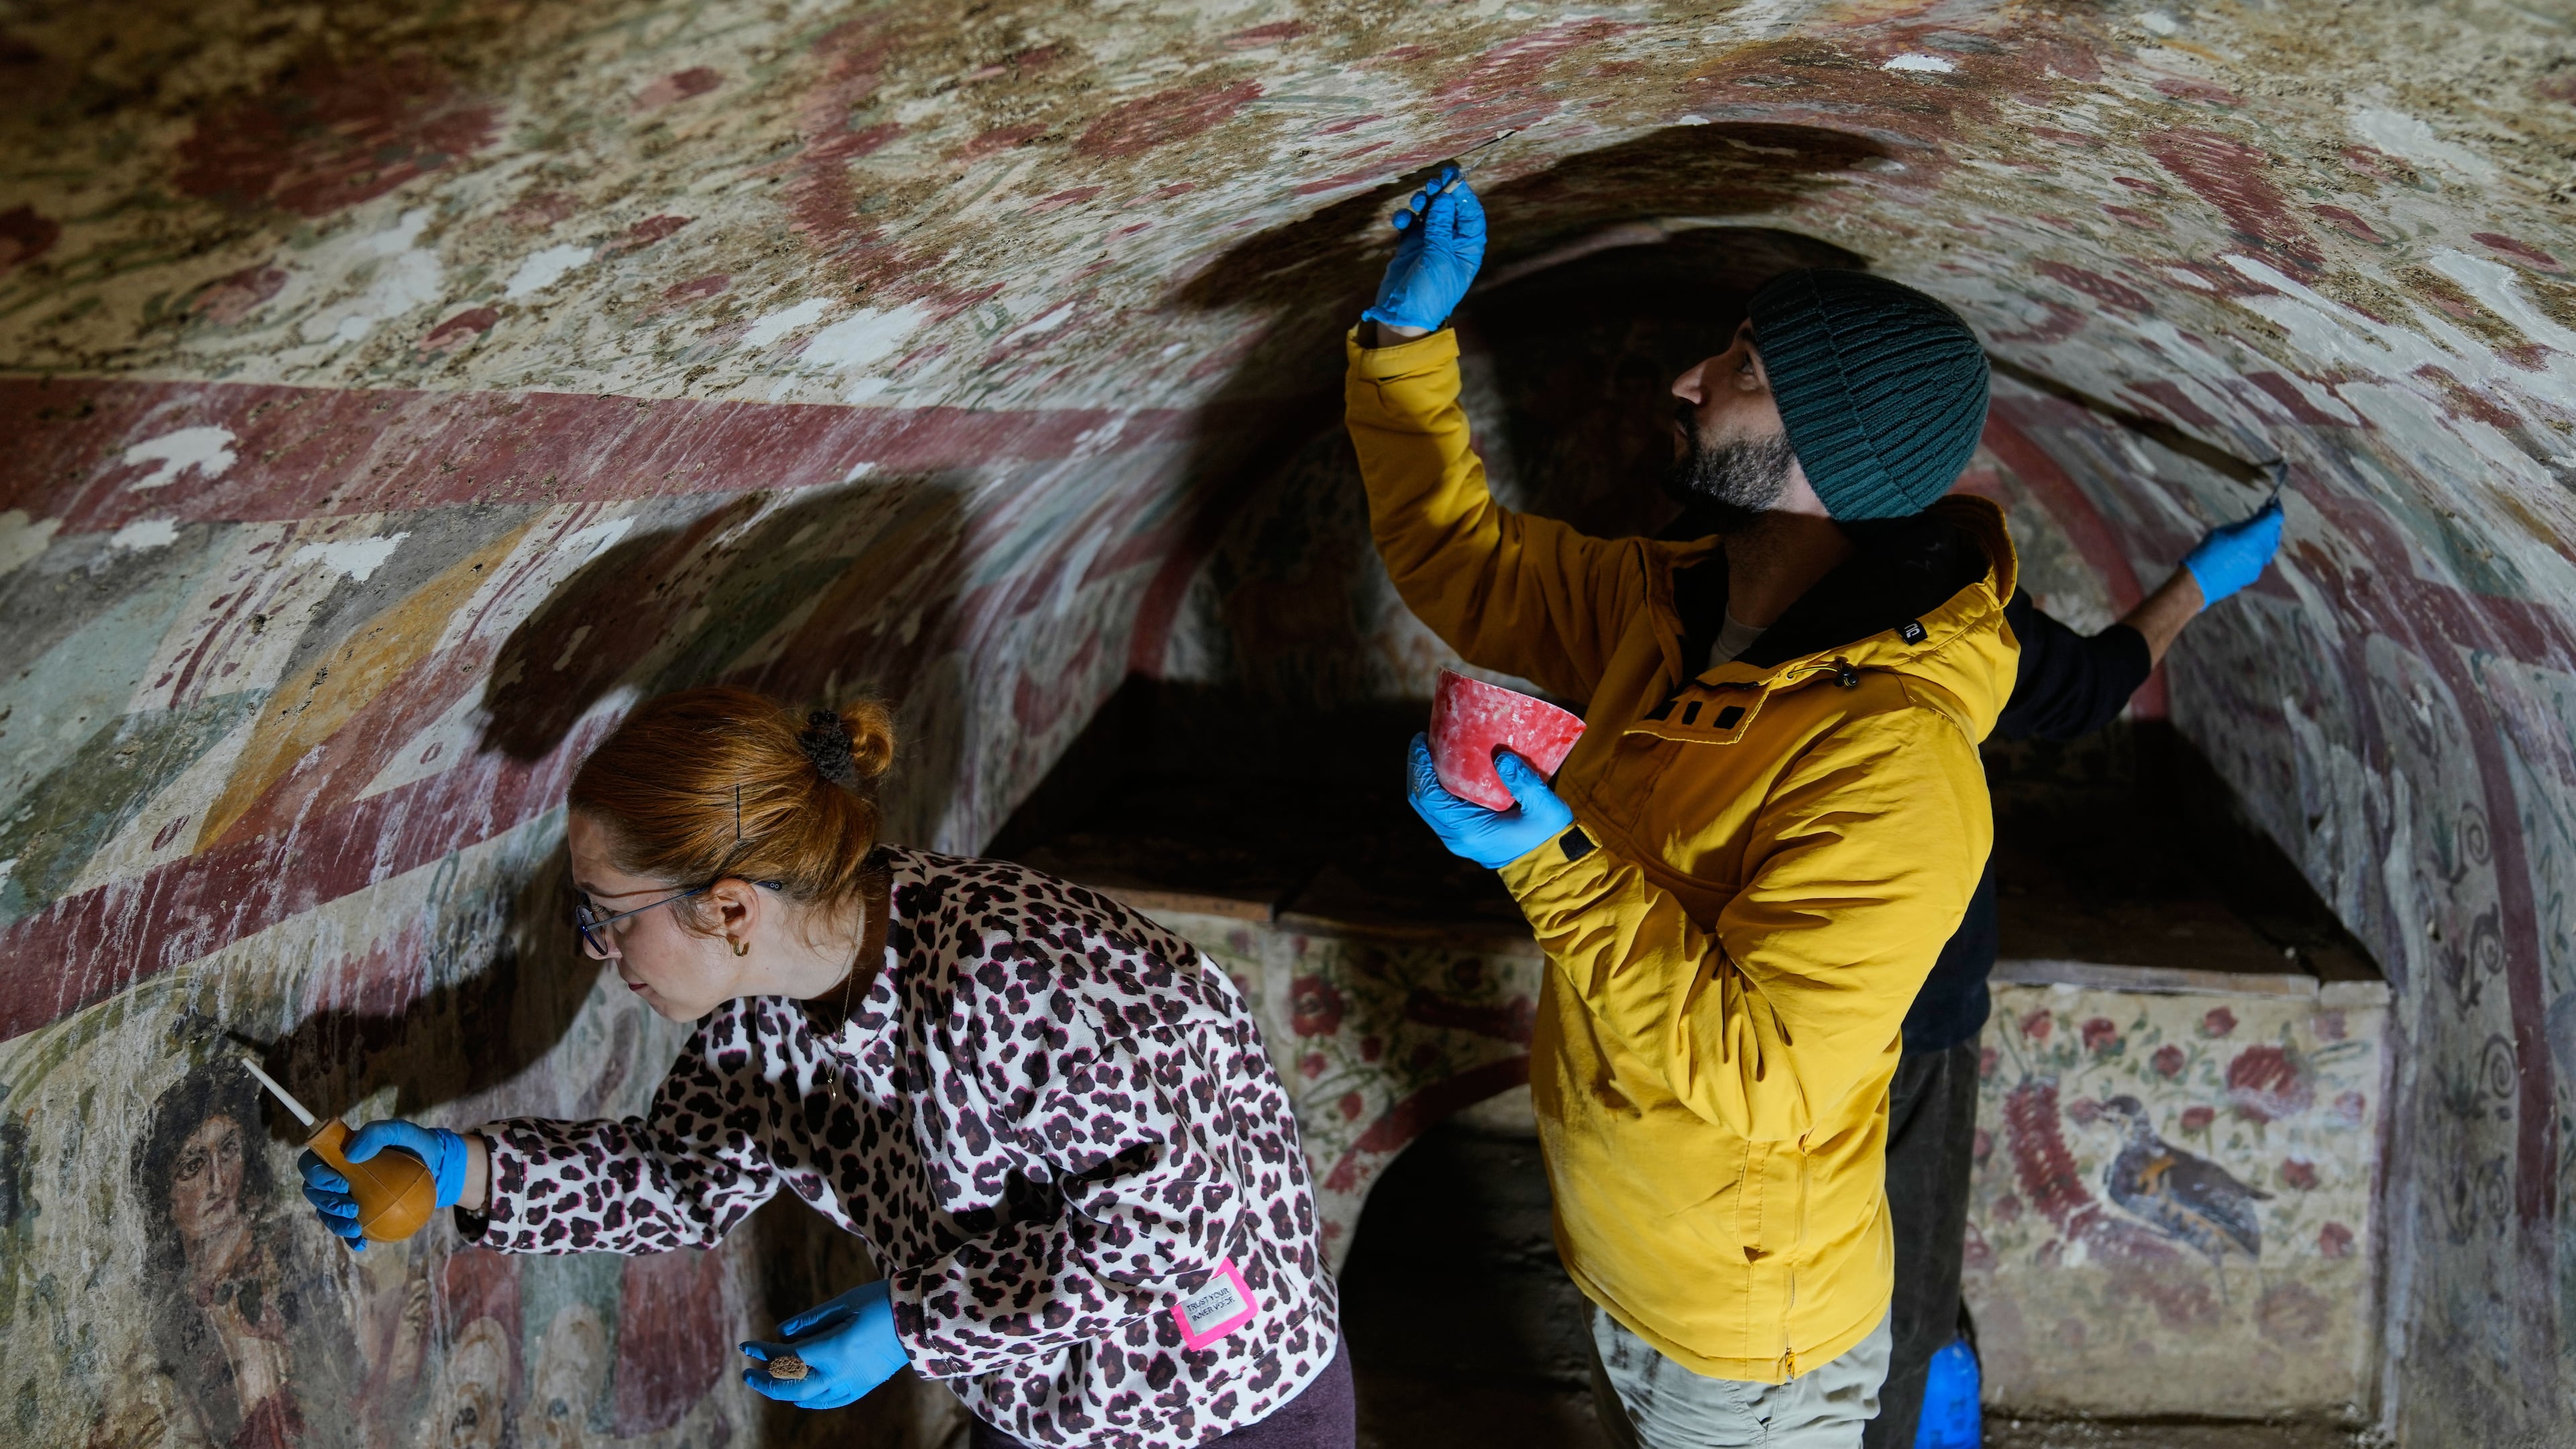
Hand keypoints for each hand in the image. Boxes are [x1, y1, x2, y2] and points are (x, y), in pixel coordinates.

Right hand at [298, 1120, 468, 1252]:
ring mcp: (345, 1196)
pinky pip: (347, 1228)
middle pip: (313, 1191)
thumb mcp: (401, 1131)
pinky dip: (351, 1238)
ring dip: (335, 1223)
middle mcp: (336, 1175)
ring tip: (355, 1229)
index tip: (341, 1182)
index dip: (316, 1175)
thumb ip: (377, 1133)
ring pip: (325, 1212)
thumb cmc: (415, 1144)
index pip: (311, 1163)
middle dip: (326, 1202)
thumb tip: (351, 1154)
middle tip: (351, 1208)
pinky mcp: (358, 1213)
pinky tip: (362, 1243)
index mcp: (337, 1153)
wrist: (436, 1167)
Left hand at [741, 1280, 909, 1409]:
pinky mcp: (864, 1387)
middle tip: (749, 1373)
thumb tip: (781, 1332)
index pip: (786, 1356)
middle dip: (765, 1381)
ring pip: (808, 1399)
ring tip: (770, 1382)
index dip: (764, 1351)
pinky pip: (831, 1402)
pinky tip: (801, 1399)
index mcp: (833, 1350)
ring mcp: (852, 1383)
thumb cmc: (880, 1303)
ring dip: (784, 1392)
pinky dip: (811, 1402)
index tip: (748, 1346)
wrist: (919, 1318)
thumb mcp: (844, 1304)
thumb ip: (810, 1320)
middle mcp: (839, 1373)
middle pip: (791, 1386)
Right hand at [1361, 165, 1486, 333]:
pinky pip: (1410, 223)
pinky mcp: (1410, 246)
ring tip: (1416, 204)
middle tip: (1432, 186)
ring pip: (1429, 212)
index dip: (1463, 196)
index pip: (1471, 215)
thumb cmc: (1429, 292)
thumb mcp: (1438, 257)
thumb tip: (1445, 197)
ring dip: (1423, 204)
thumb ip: (1441, 226)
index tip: (1453, 179)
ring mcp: (1429, 243)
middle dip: (1441, 195)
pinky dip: (1406, 218)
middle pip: (1449, 209)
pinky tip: (1401, 221)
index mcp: (1468, 248)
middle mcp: (1451, 243)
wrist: (1402, 316)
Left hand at [1406, 733, 1574, 869]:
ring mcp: (1457, 839)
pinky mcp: (1463, 837)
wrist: (1549, 867)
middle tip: (1424, 739)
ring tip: (1434, 751)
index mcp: (1467, 829)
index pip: (1428, 796)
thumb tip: (1502, 757)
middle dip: (1418, 768)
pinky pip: (1440, 811)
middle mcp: (1455, 837)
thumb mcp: (1544, 807)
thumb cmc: (1548, 836)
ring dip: (1426, 779)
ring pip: (1428, 806)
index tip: (1420, 739)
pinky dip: (1438, 789)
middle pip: (1421, 800)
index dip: (1419, 766)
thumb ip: (1525, 782)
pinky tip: (1449, 770)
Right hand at [2180, 497, 2283, 607]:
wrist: (2199, 583)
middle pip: (2274, 532)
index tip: (2272, 504)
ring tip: (2255, 531)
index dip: (2275, 509)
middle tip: (2263, 514)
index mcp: (2252, 537)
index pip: (2274, 519)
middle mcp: (2260, 551)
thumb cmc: (2205, 554)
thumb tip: (2256, 522)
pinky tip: (2246, 548)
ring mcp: (2259, 565)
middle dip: (2270, 523)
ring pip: (2269, 546)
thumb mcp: (2222, 533)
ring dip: (2265, 537)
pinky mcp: (2254, 574)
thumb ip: (2243, 527)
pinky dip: (2258, 549)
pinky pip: (2261, 558)